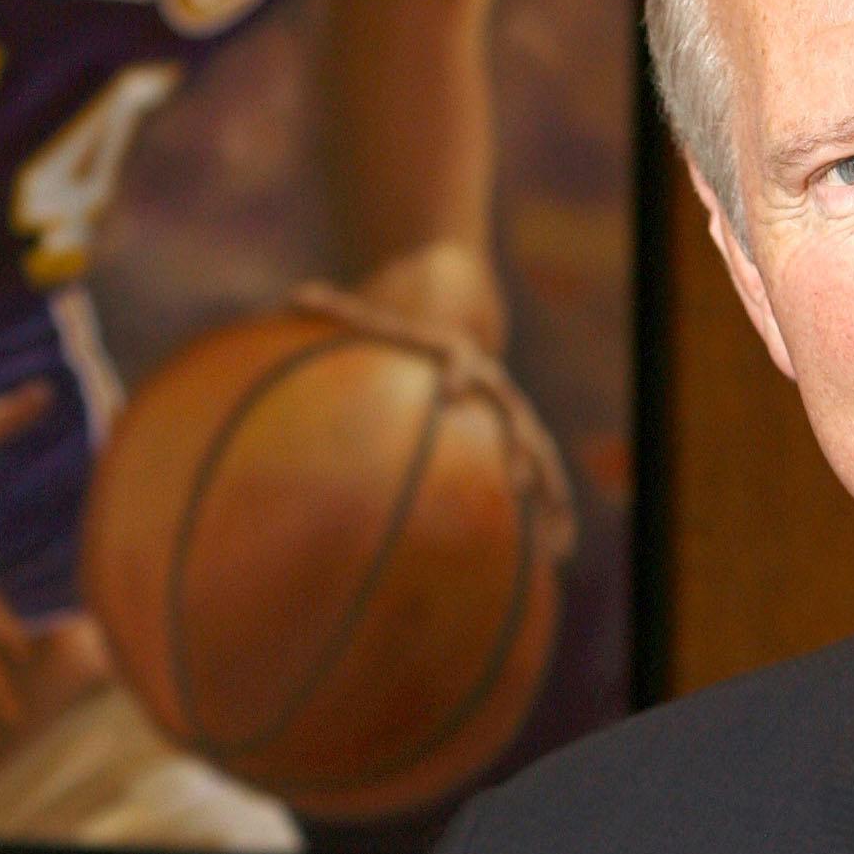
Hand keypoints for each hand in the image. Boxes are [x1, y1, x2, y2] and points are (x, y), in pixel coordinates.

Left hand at [289, 277, 578, 565]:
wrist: (456, 300)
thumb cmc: (402, 312)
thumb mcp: (373, 310)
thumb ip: (338, 308)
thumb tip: (294, 295)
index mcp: (458, 354)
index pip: (460, 359)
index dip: (459, 370)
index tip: (451, 386)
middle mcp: (493, 386)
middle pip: (514, 418)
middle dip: (519, 450)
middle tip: (519, 483)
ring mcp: (509, 413)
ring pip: (538, 457)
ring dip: (550, 499)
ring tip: (559, 547)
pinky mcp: (514, 437)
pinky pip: (536, 479)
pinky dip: (549, 515)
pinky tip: (557, 557)